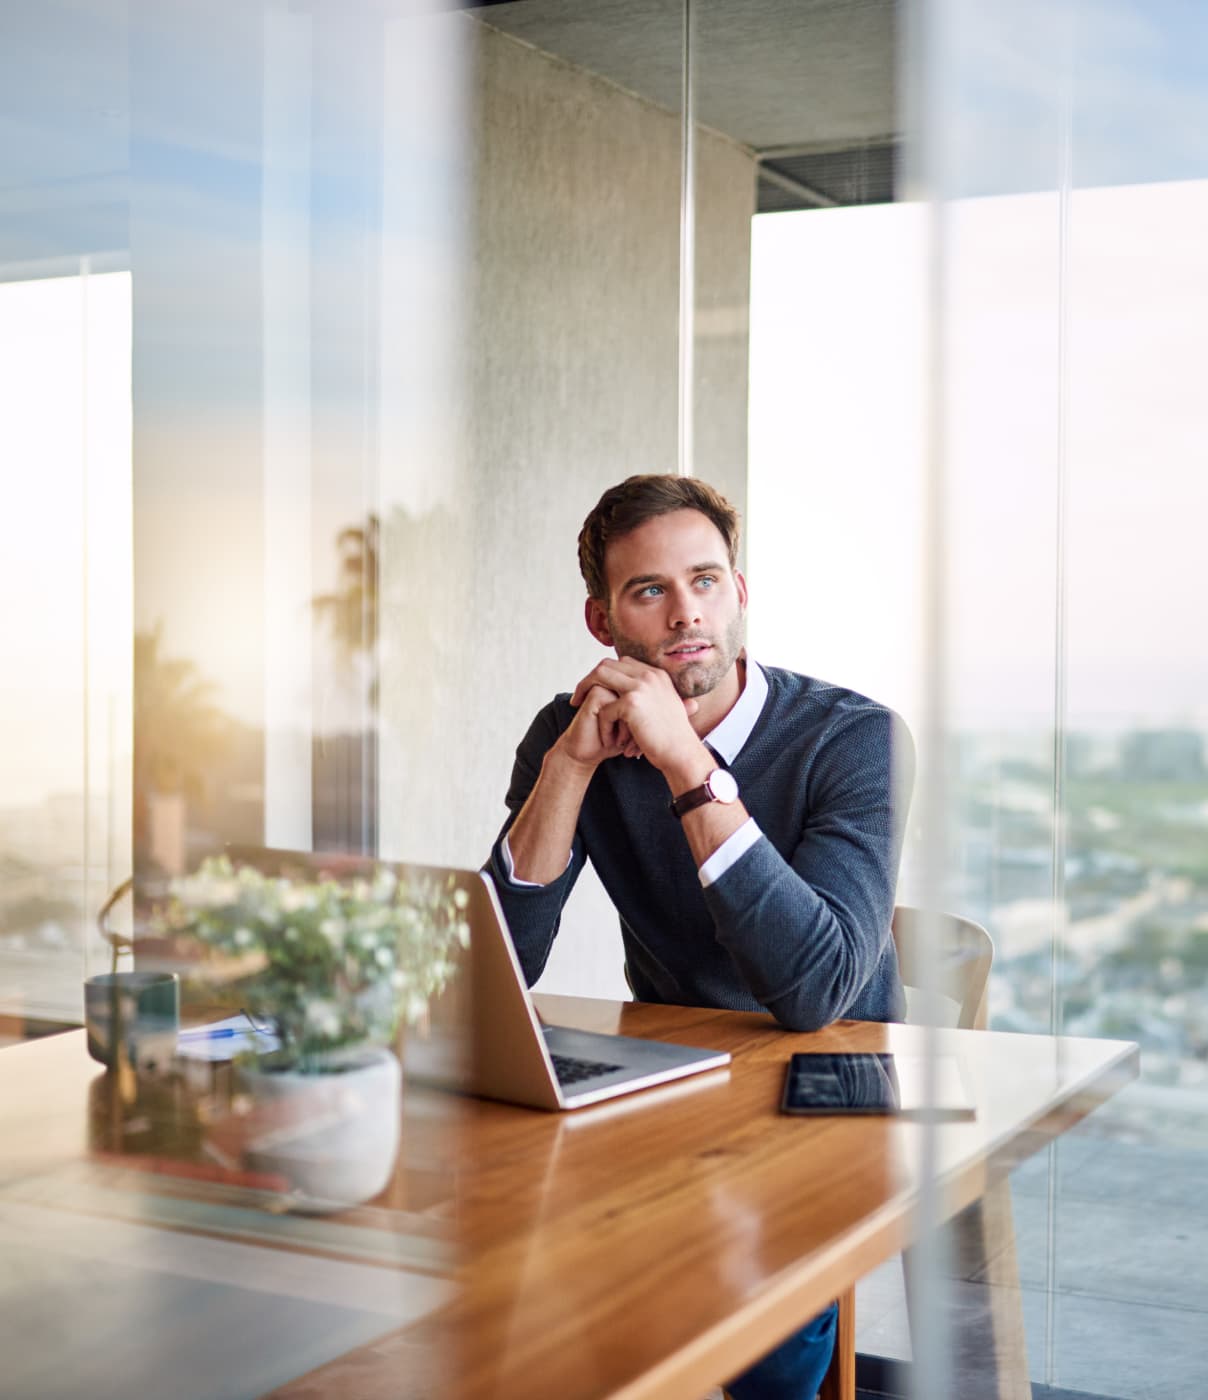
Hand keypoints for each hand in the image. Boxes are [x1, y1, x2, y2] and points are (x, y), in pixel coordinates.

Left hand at [569, 658, 702, 776]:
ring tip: (580, 709)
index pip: (623, 662)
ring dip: (586, 692)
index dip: (606, 675)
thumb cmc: (673, 739)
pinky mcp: (632, 702)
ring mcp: (641, 686)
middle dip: (589, 679)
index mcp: (657, 674)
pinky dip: (603, 725)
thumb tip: (628, 694)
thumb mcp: (665, 708)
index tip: (595, 690)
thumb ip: (650, 696)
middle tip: (578, 698)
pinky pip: (605, 709)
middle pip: (607, 664)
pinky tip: (609, 741)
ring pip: (599, 676)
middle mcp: (649, 675)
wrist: (682, 755)